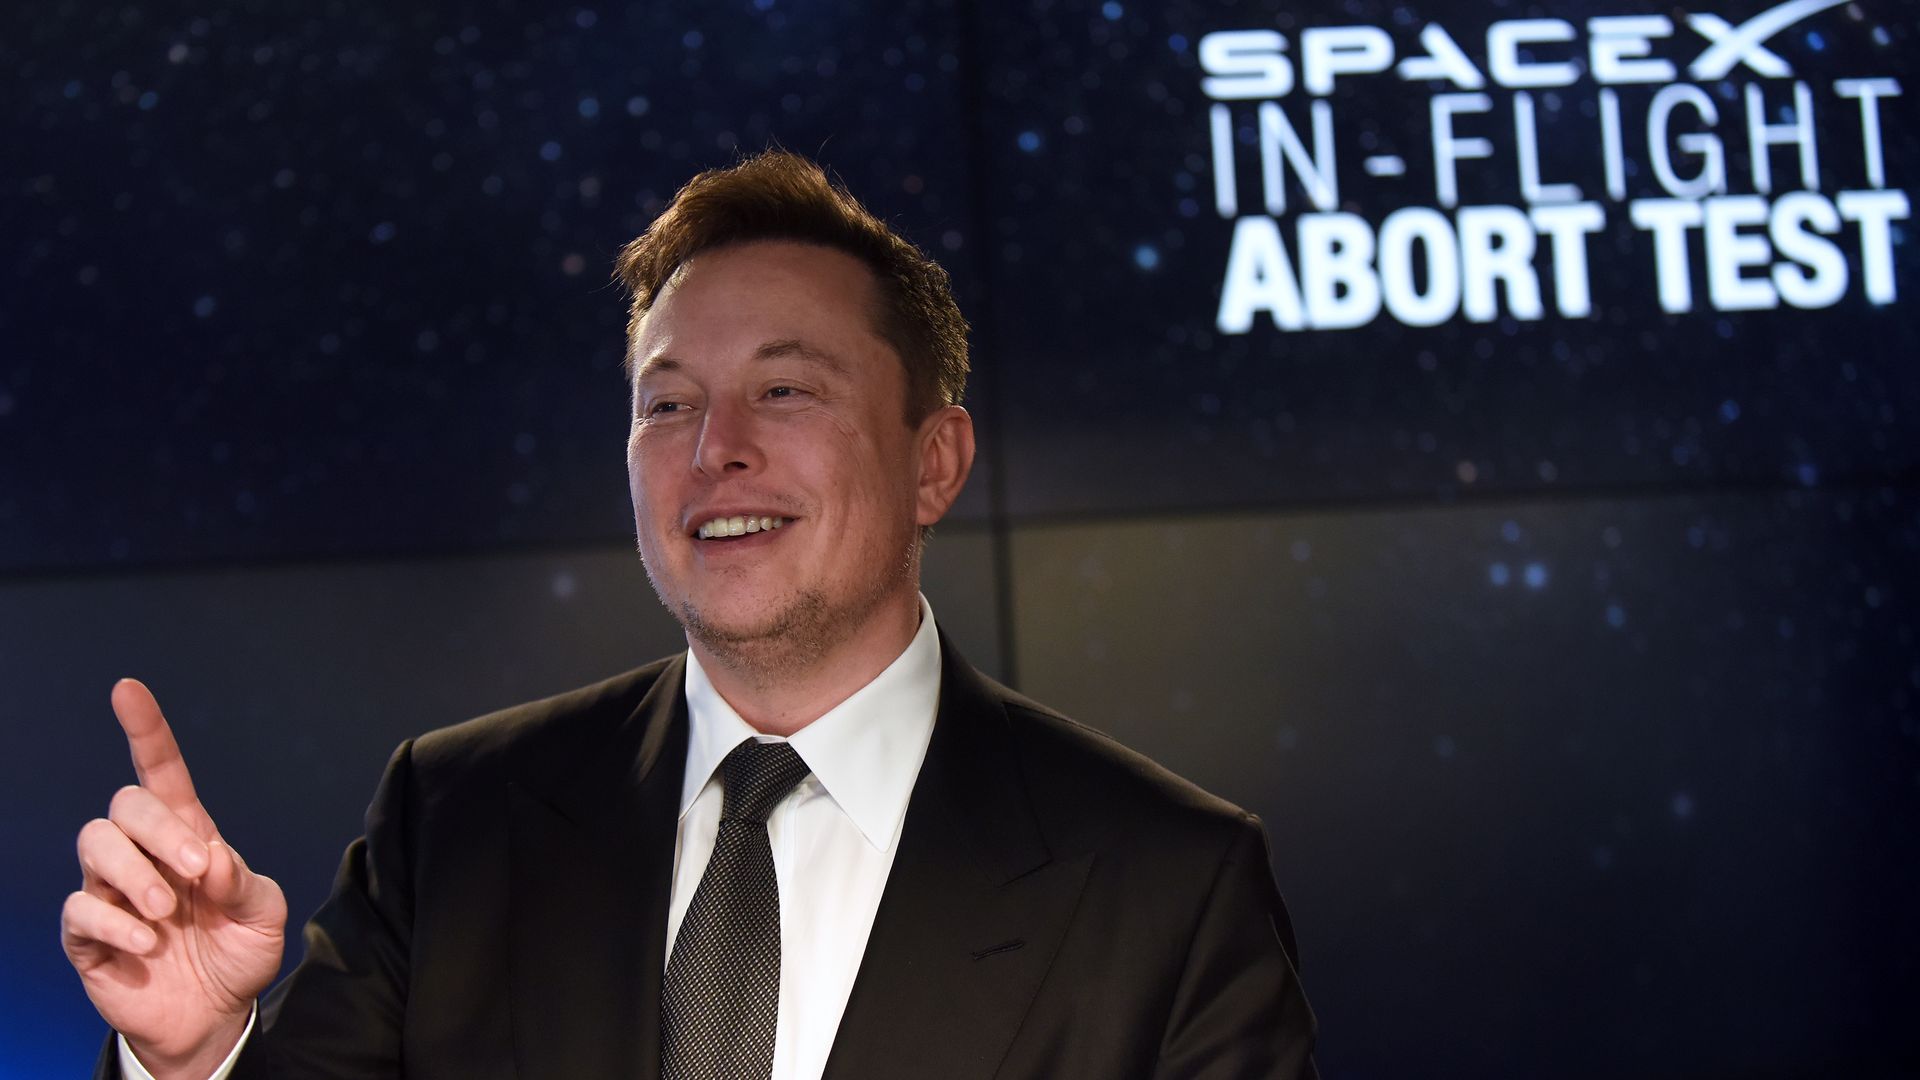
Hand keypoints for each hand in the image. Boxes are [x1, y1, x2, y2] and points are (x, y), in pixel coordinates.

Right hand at [62, 679, 286, 1077]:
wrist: (215, 1014)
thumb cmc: (239, 950)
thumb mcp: (263, 913)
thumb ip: (242, 881)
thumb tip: (206, 858)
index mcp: (188, 835)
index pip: (161, 773)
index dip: (146, 730)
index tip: (128, 690)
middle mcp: (144, 854)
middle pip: (124, 805)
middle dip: (157, 829)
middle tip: (193, 872)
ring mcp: (112, 891)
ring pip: (95, 846)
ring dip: (134, 875)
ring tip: (167, 915)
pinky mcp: (88, 934)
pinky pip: (80, 908)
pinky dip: (116, 923)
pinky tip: (146, 944)